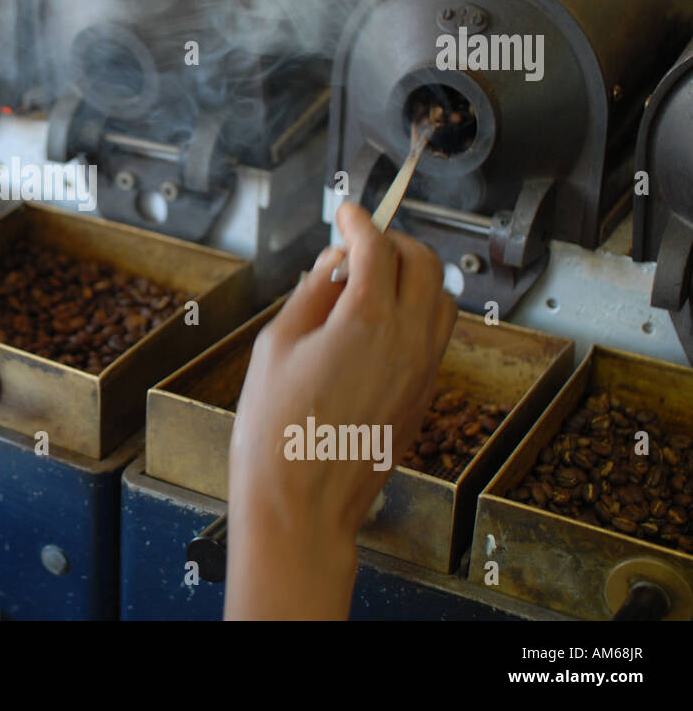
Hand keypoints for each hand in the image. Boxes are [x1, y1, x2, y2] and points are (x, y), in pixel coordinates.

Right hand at [223, 202, 456, 618]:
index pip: (377, 247)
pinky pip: (436, 336)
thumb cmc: (275, 431)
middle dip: (395, 242)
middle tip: (360, 243)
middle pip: (425, 263)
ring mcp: (424, 371)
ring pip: (442, 298)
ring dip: (414, 276)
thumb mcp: (275, 346)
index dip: (359, 221)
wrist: (301, 505)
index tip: (346, 212)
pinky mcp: (425, 397)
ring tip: (372, 282)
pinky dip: (418, 312)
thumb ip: (312, 294)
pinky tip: (378, 325)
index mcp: (368, 321)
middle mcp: (409, 341)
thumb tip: (335, 264)